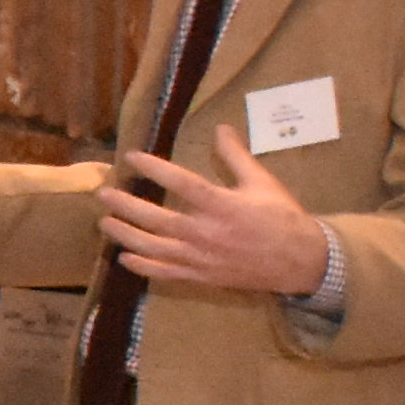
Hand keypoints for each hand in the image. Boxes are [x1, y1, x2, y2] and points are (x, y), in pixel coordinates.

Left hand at [97, 133, 332, 294]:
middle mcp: (207, 233)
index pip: (182, 183)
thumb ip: (236, 156)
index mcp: (223, 206)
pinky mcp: (203, 276)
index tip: (131, 156)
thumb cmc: (282, 218)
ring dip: (126, 236)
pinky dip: (144, 268)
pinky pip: (167, 273)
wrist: (301, 261)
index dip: (154, 169)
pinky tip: (125, 258)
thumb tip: (220, 128)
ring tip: (104, 223)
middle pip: (158, 219)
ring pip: (156, 248)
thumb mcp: (262, 182)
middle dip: (128, 206)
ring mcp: (202, 258)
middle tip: (104, 193)